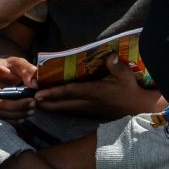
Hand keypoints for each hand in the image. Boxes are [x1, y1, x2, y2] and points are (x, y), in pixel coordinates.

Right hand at [0, 53, 42, 123]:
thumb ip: (27, 70)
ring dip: (18, 113)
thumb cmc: (9, 67)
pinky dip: (15, 117)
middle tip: (33, 102)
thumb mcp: (18, 63)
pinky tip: (27, 113)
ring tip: (33, 108)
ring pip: (0, 113)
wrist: (2, 74)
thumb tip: (34, 85)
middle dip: (16, 105)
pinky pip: (2, 117)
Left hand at [31, 55, 162, 119]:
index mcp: (94, 91)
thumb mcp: (126, 75)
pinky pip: (72, 112)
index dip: (54, 93)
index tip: (40, 93)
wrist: (138, 106)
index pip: (70, 92)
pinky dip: (61, 110)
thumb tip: (111, 55)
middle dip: (46, 103)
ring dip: (51, 107)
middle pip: (63, 103)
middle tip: (30, 100)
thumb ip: (117, 66)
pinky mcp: (91, 113)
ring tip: (36, 105)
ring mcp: (89, 109)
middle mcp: (89, 102)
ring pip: (66, 109)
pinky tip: (53, 109)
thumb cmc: (131, 89)